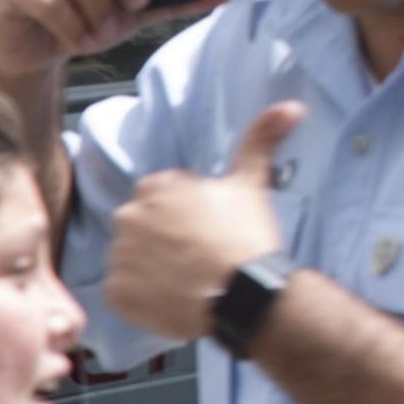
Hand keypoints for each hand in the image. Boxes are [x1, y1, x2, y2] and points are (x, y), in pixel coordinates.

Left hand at [104, 103, 298, 344]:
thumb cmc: (246, 236)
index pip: (158, 196)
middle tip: (195, 253)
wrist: (242, 294)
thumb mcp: (252, 183)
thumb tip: (290, 107)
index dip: (182, 213)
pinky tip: (169, 295)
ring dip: (149, 265)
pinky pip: (121, 291)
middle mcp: (128, 216)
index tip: (204, 227)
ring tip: (185, 275)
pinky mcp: (114, 291)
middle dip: (161, 236)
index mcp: (155, 187)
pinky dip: (140, 295)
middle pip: (140, 226)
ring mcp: (118, 255)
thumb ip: (260, 140)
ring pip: (129, 258)